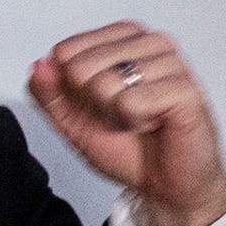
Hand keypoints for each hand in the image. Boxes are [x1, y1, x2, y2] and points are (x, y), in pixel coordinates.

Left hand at [28, 21, 225, 225]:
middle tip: (123, 116)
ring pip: (105, 83)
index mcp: (121, 40)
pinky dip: (136, 122)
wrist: (167, 185)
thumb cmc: (128, 148)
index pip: (64, 51)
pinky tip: (156, 124)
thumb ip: (50, 94)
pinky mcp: (186, 88)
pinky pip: (132, 102)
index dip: (72, 90)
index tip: (101, 104)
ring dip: (116, 115)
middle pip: (80, 66)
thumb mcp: (73, 122)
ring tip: (141, 120)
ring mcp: (171, 62)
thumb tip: (39, 65)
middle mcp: (148, 42)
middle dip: (93, 104)